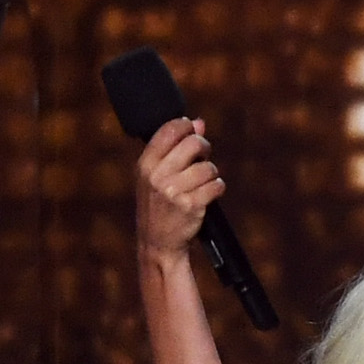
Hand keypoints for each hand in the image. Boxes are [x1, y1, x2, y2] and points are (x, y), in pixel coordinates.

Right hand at [135, 118, 223, 265]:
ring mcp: (174, 191)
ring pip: (208, 167)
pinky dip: (217, 188)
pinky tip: (210, 194)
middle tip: (204, 156)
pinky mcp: (192, 205)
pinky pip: (216, 186)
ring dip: (212, 173)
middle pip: (193, 144)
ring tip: (203, 182)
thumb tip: (198, 122)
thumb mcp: (156, 175)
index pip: (169, 130)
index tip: (193, 131)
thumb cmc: (159, 204)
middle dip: (204, 147)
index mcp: (145, 164)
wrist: (158, 241)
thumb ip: (174, 148)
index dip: (187, 126)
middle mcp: (157, 175)